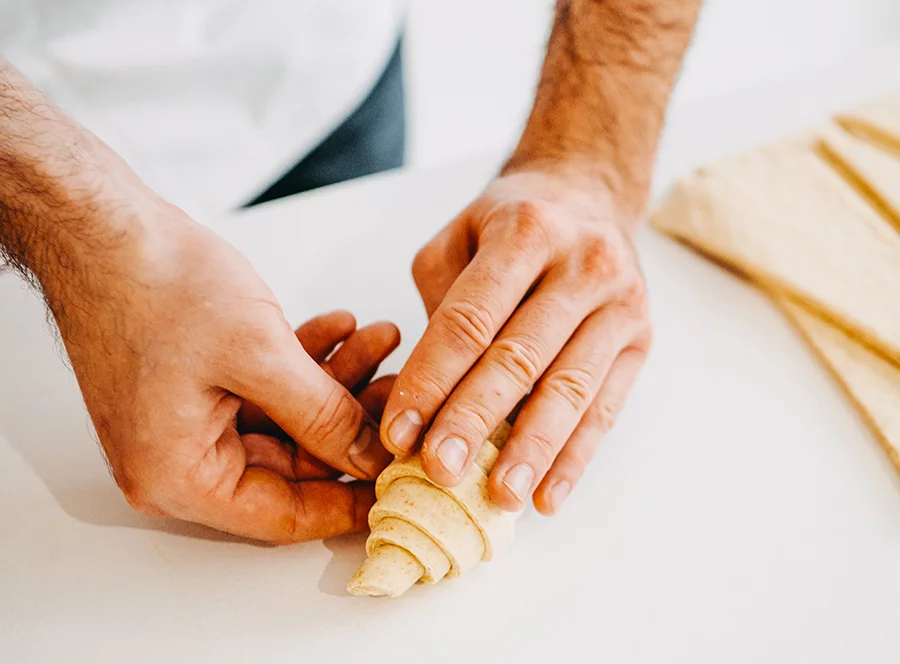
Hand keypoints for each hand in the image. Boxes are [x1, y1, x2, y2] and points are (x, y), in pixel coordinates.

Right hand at [54, 205, 398, 542]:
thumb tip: (371, 457)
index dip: (347, 500)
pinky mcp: (194, 386)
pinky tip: (342, 327)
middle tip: (400, 391)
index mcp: (179, 476)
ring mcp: (184, 421)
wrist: (101, 225)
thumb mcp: (259, 356)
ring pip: (285, 420)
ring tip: (381, 340)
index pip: (282, 516)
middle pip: (289, 464)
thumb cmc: (155, 286)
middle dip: (350, 422)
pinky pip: (263, 390)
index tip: (398, 481)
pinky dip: (304, 361)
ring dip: (335, 381)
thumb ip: (323, 416)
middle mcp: (178, 460)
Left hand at [381, 170, 650, 514]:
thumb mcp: (459, 237)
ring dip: (531, 451)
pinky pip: (606, 409)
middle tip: (440, 472)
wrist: (590, 195)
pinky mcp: (641, 341)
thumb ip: (441, 306)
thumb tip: (429, 396)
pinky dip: (576, 458)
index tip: (398, 434)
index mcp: (527, 231)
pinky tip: (547, 497)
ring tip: (499, 498)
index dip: (431, 380)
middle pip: (520, 357)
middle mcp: (583, 265)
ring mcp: (621, 305)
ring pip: (570, 390)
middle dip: (475, 420)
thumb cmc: (512, 223)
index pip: (470, 320)